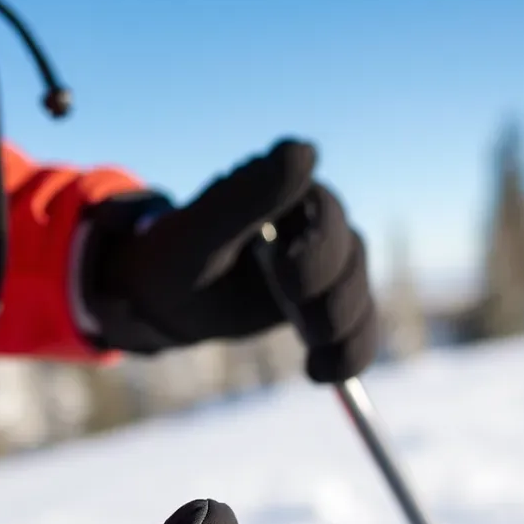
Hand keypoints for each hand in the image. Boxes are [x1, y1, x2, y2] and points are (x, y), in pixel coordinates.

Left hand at [85, 140, 378, 382]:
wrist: (165, 298)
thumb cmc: (175, 256)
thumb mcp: (202, 229)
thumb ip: (249, 193)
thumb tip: (305, 148)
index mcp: (284, 192)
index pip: (324, 214)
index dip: (318, 249)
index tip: (288, 279)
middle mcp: (312, 224)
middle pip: (351, 257)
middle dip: (333, 298)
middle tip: (307, 331)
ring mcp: (324, 264)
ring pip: (358, 294)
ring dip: (345, 330)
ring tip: (315, 366)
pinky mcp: (324, 302)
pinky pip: (354, 328)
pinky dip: (350, 354)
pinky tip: (323, 374)